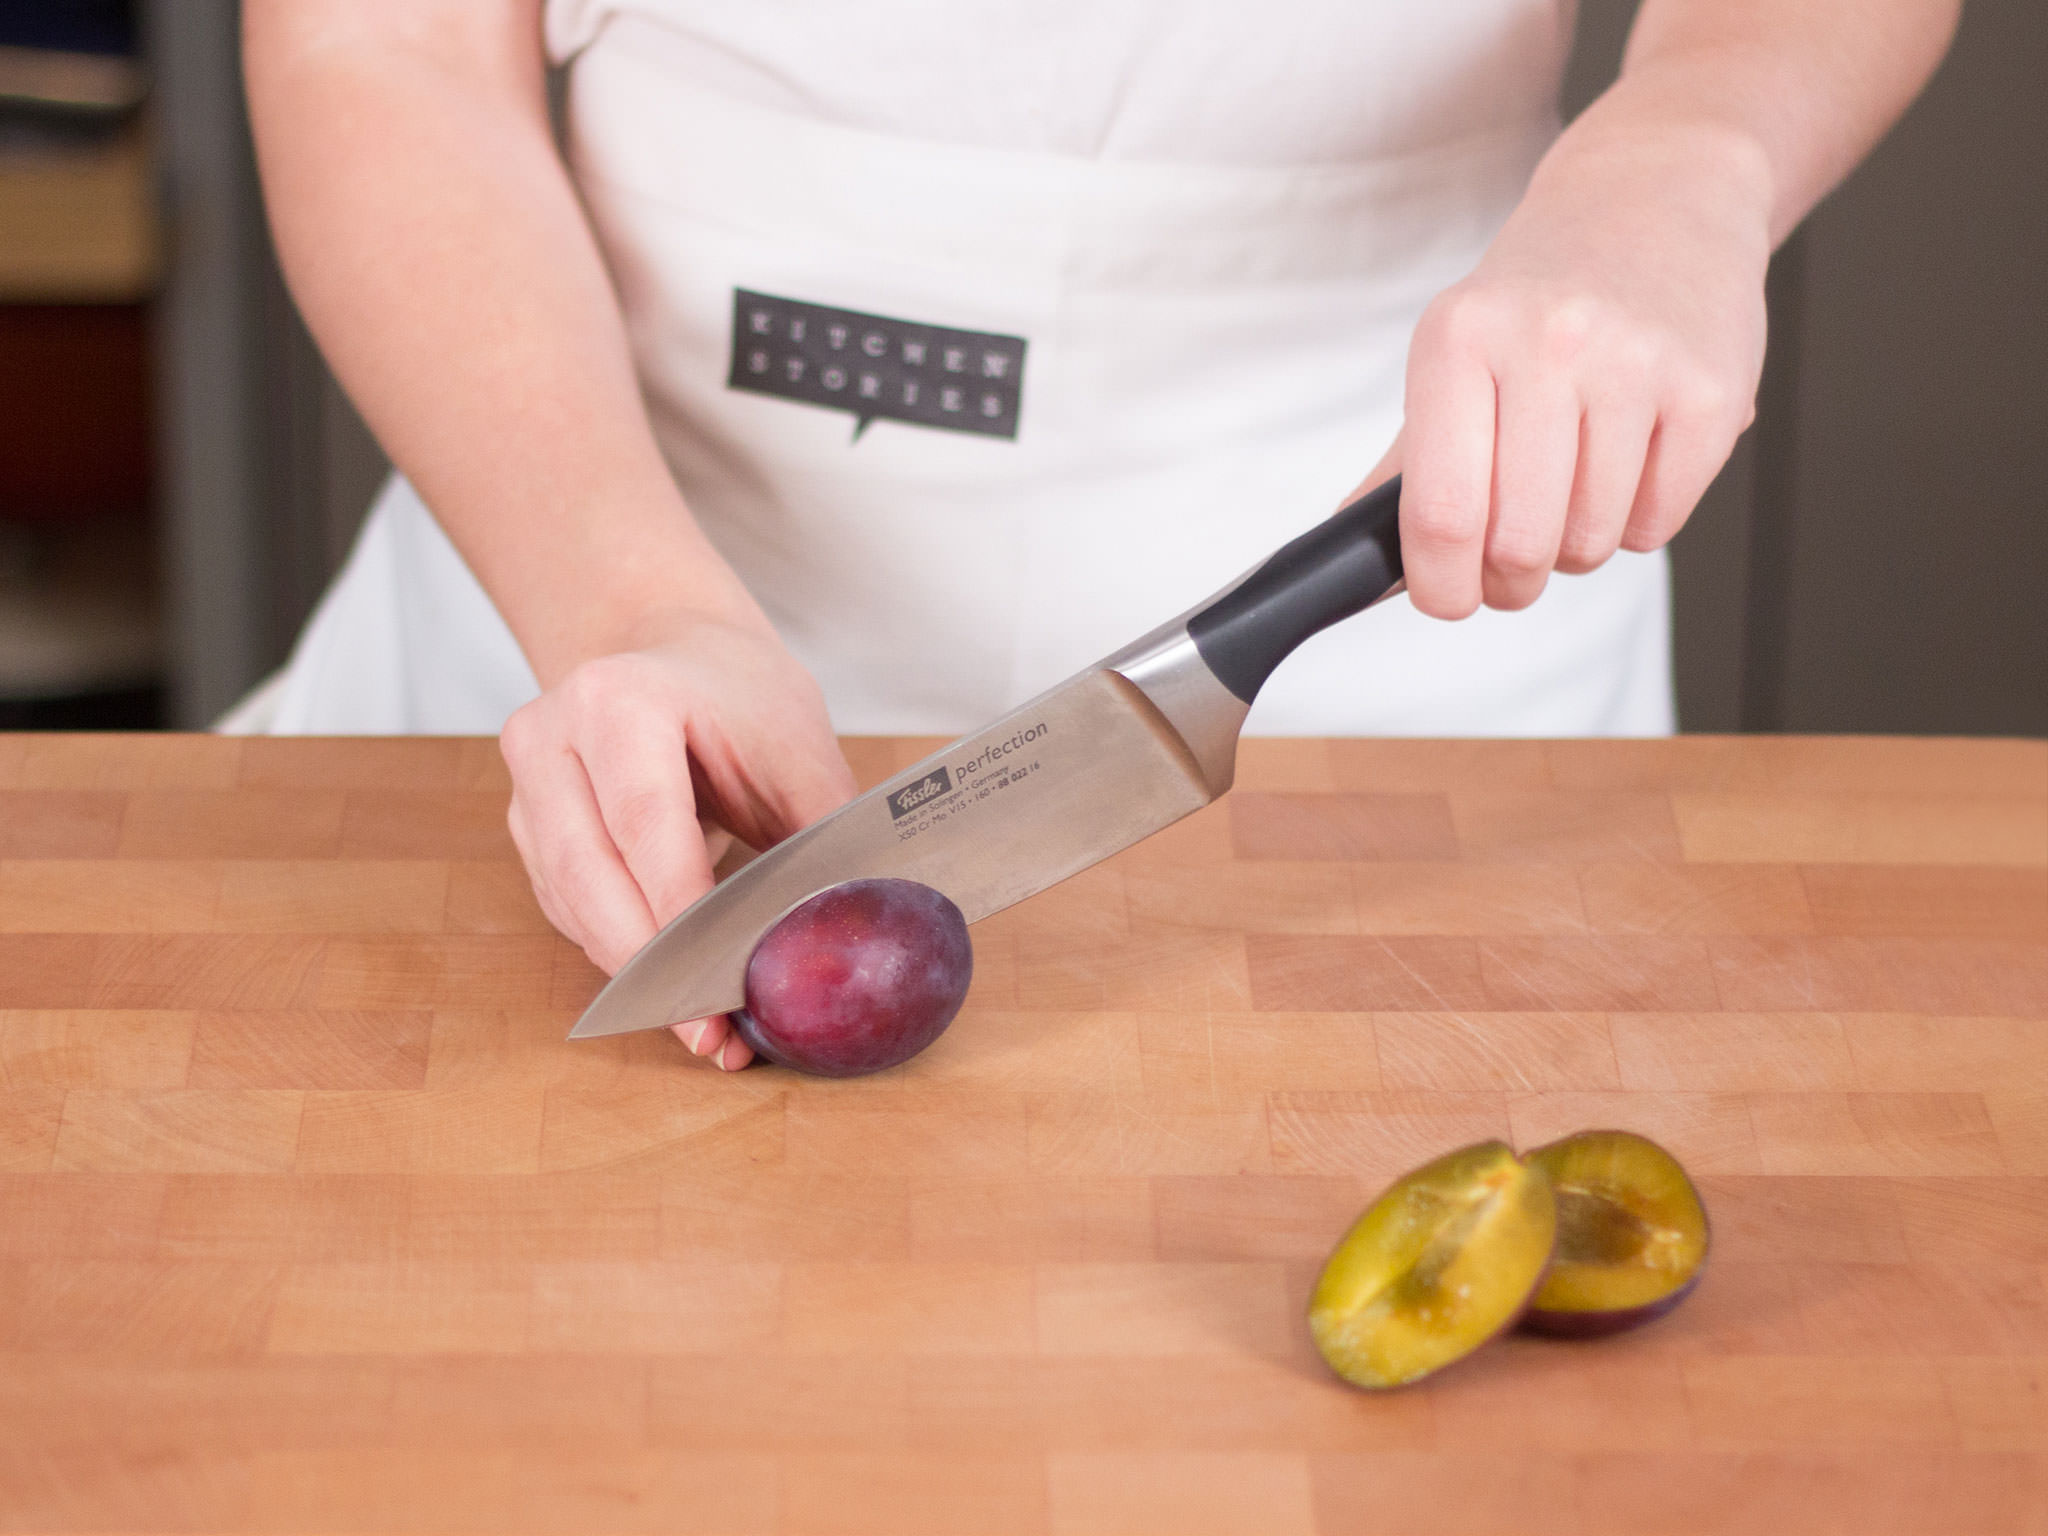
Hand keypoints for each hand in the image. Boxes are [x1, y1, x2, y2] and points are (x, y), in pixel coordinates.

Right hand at [500, 614, 856, 1069]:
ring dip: (636, 973)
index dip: (680, 914)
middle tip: (711, 1035)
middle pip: (590, 876)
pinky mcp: (527, 827)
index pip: (644, 823)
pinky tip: (672, 987)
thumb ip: (822, 832)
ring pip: (571, 904)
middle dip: (654, 967)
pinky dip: (619, 952)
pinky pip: (568, 908)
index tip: (723, 987)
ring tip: (704, 1029)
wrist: (672, 648)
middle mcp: (552, 735)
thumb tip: (855, 927)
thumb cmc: (739, 692)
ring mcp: (527, 783)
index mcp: (621, 700)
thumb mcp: (799, 745)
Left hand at [1371, 123, 1772, 616]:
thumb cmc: (1541, 294)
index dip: (1441, 586)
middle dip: (1510, 579)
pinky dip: (1635, 523)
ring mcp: (1636, 364)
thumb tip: (1356, 560)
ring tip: (1574, 484)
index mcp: (1459, 338)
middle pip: (1519, 545)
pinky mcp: (1712, 392)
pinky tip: (1628, 462)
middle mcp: (1547, 343)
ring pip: (1589, 543)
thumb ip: (1404, 465)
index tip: (1448, 598)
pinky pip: (1656, 526)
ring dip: (1575, 546)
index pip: (1441, 514)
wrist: (1653, 197)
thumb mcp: (1453, 351)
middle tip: (1513, 558)